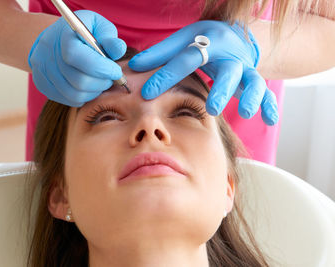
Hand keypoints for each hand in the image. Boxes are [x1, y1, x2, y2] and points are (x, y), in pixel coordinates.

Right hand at [28, 10, 126, 106]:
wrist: (56, 37)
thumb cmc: (84, 31)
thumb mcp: (99, 26)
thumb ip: (110, 38)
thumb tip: (118, 49)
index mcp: (62, 35)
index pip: (77, 56)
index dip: (101, 68)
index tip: (117, 71)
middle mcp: (47, 53)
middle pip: (78, 80)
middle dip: (102, 83)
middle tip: (111, 78)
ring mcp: (42, 70)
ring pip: (75, 94)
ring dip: (95, 92)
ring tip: (101, 82)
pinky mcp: (42, 84)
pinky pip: (68, 100)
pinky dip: (84, 97)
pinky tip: (90, 86)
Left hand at [128, 20, 277, 124]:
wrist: (235, 35)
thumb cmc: (204, 42)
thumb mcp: (182, 41)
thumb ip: (159, 54)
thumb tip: (133, 66)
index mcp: (209, 43)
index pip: (186, 59)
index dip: (166, 75)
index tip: (146, 92)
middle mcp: (230, 57)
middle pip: (229, 71)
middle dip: (221, 89)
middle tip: (211, 108)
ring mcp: (245, 70)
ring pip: (253, 82)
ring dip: (250, 97)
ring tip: (245, 112)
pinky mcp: (254, 81)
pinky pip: (267, 93)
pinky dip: (270, 106)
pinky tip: (269, 120)